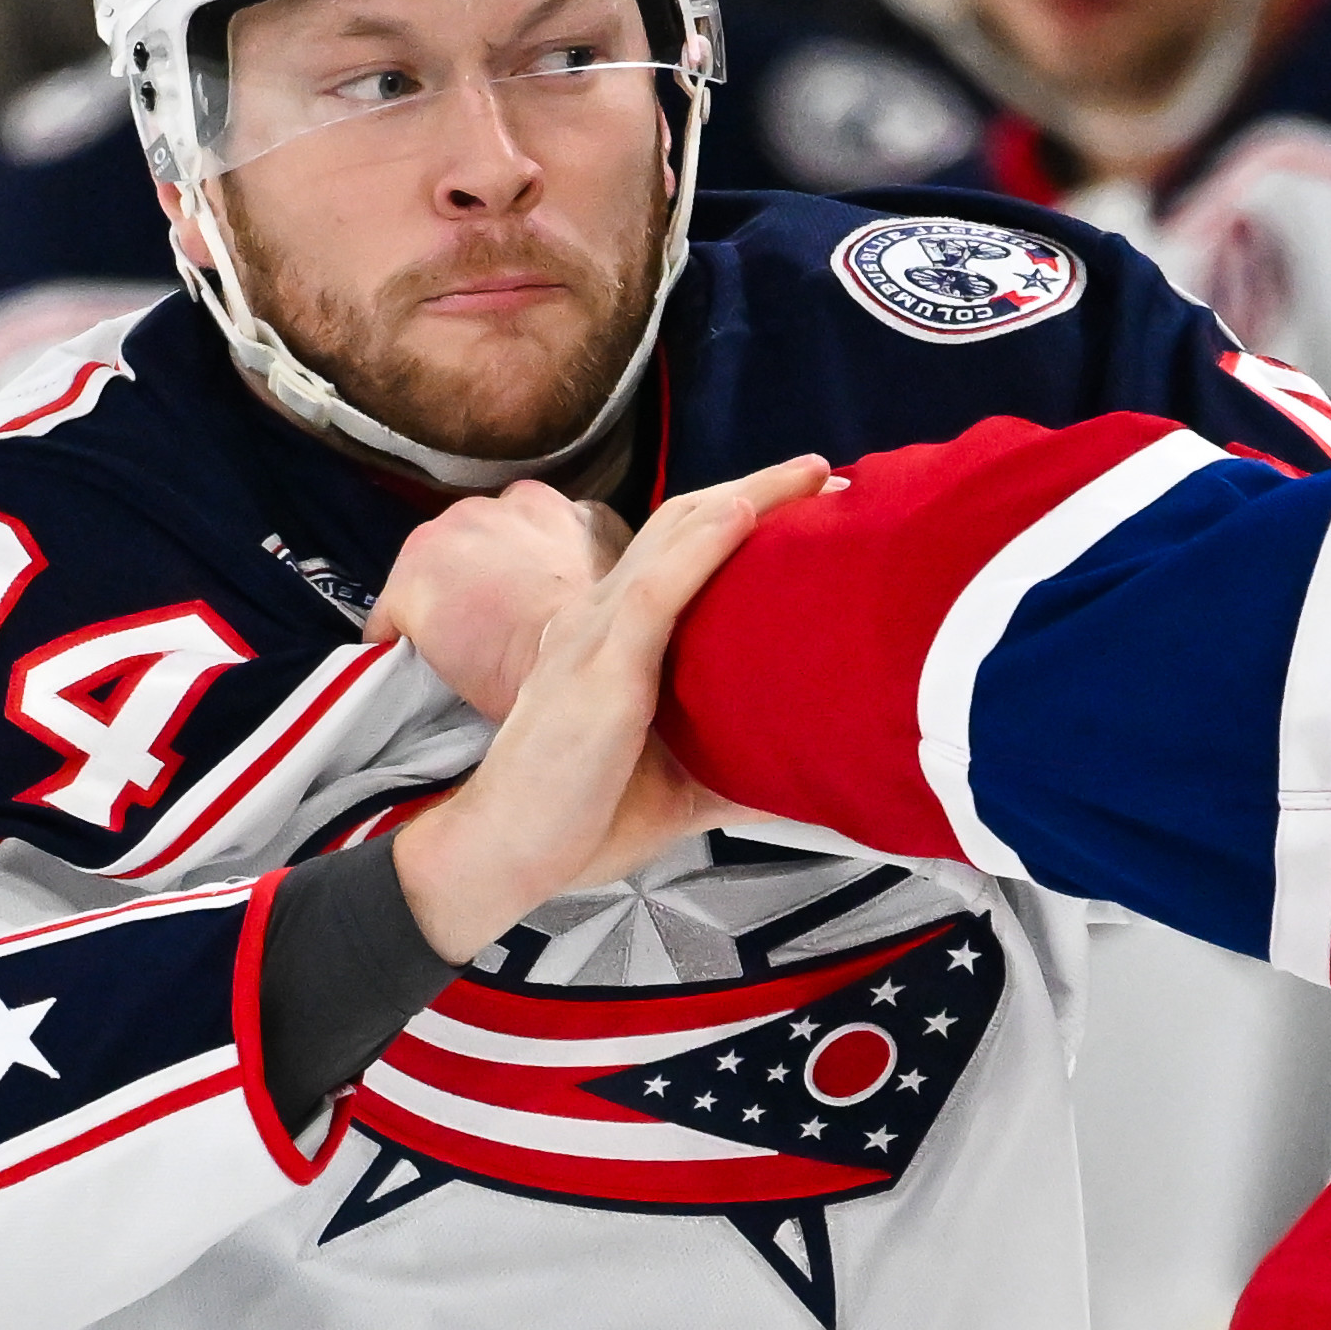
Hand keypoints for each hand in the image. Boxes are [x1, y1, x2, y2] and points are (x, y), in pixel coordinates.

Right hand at [389, 454, 823, 954]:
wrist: (503, 852)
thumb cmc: (576, 820)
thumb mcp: (674, 791)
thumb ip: (732, 776)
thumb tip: (801, 785)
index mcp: (609, 639)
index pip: (679, 557)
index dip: (738, 521)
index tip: (807, 511)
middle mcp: (598, 620)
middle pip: (684, 527)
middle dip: (758, 491)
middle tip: (827, 477)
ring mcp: (595, 636)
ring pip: (677, 538)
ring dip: (750, 498)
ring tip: (814, 477)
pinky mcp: (602, 667)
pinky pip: (657, 590)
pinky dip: (706, 545)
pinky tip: (747, 512)